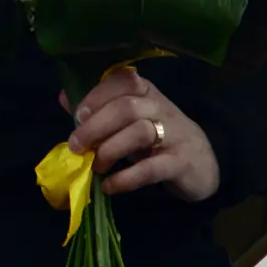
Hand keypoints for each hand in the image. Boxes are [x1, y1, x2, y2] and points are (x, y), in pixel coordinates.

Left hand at [62, 67, 219, 202]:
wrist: (202, 162)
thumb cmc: (157, 136)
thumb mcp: (129, 118)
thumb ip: (99, 108)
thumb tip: (64, 98)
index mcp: (145, 91)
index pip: (122, 80)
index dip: (97, 96)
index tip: (77, 115)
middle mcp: (160, 107)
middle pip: (126, 108)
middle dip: (96, 126)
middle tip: (76, 146)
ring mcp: (173, 134)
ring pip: (139, 132)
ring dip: (110, 150)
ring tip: (95, 166)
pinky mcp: (180, 162)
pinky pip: (151, 168)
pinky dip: (126, 178)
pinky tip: (110, 186)